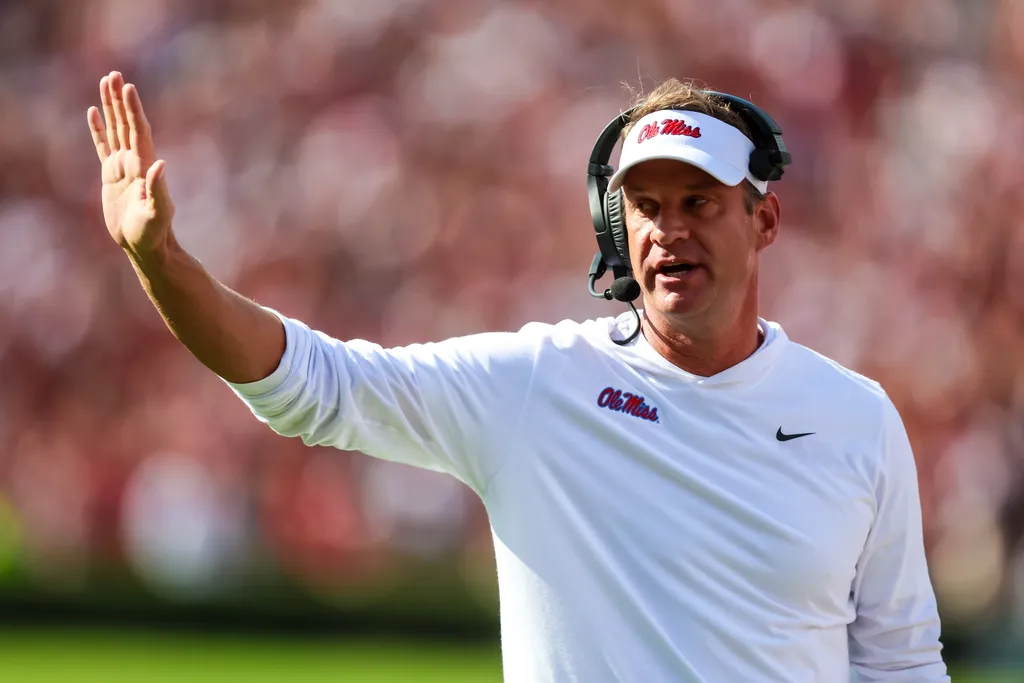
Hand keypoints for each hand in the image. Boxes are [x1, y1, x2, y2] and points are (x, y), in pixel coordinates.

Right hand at [87, 71, 174, 255]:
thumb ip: (157, 188)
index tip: (128, 87)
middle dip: (120, 100)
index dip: (133, 110)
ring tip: (105, 83)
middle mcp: (135, 161)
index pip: (139, 131)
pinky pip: (103, 147)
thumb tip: (160, 164)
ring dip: (111, 107)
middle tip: (114, 74)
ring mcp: (123, 167)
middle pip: (126, 124)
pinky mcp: (111, 175)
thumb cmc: (154, 232)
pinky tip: (93, 113)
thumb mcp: (157, 212)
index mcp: (145, 166)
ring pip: (115, 130)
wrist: (145, 245)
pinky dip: (98, 130)